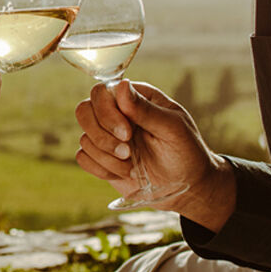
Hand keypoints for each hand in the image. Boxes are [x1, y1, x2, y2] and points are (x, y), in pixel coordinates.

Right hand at [73, 80, 217, 201]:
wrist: (187, 186)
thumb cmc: (185, 151)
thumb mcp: (172, 128)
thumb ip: (145, 109)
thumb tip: (121, 85)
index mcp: (135, 98)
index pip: (102, 92)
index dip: (107, 113)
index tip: (127, 134)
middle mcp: (117, 113)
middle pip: (84, 111)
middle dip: (102, 136)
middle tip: (127, 152)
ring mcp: (107, 135)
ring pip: (84, 138)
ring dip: (107, 157)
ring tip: (132, 166)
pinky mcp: (102, 158)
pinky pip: (83, 158)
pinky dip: (101, 169)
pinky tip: (123, 173)